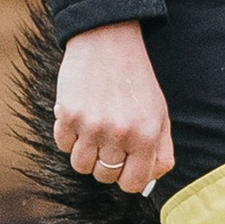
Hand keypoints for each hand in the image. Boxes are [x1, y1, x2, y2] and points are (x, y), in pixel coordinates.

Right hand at [54, 23, 173, 190]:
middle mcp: (119, 134)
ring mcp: (91, 126)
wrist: (108, 40)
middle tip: (109, 140)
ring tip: (94, 128)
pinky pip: (63, 145)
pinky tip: (80, 116)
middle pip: (104, 176)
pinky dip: (69, 136)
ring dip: (86, 152)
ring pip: (81, 165)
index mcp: (145, 135)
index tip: (125, 165)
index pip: (132, 183)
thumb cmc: (136, 79)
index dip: (128, 177)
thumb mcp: (159, 112)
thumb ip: (161, 149)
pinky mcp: (68, 115)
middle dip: (106, 164)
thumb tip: (153, 178)